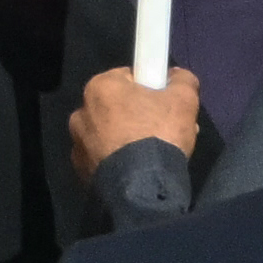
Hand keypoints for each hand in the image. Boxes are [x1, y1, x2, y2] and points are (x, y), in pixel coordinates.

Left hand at [68, 67, 204, 181]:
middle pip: (118, 108)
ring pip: (109, 135)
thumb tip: (178, 76)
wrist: (142, 186)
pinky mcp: (82, 170)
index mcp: (99, 87)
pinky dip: (119, 162)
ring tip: (153, 155)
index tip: (164, 106)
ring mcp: (78, 144)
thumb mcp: (183, 100)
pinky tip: (139, 170)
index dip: (150, 90)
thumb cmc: (159, 133)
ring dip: (128, 140)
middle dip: (141, 117)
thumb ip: (182, 80)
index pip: (127, 79)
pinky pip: (104, 159)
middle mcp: (81, 112)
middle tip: (165, 132)